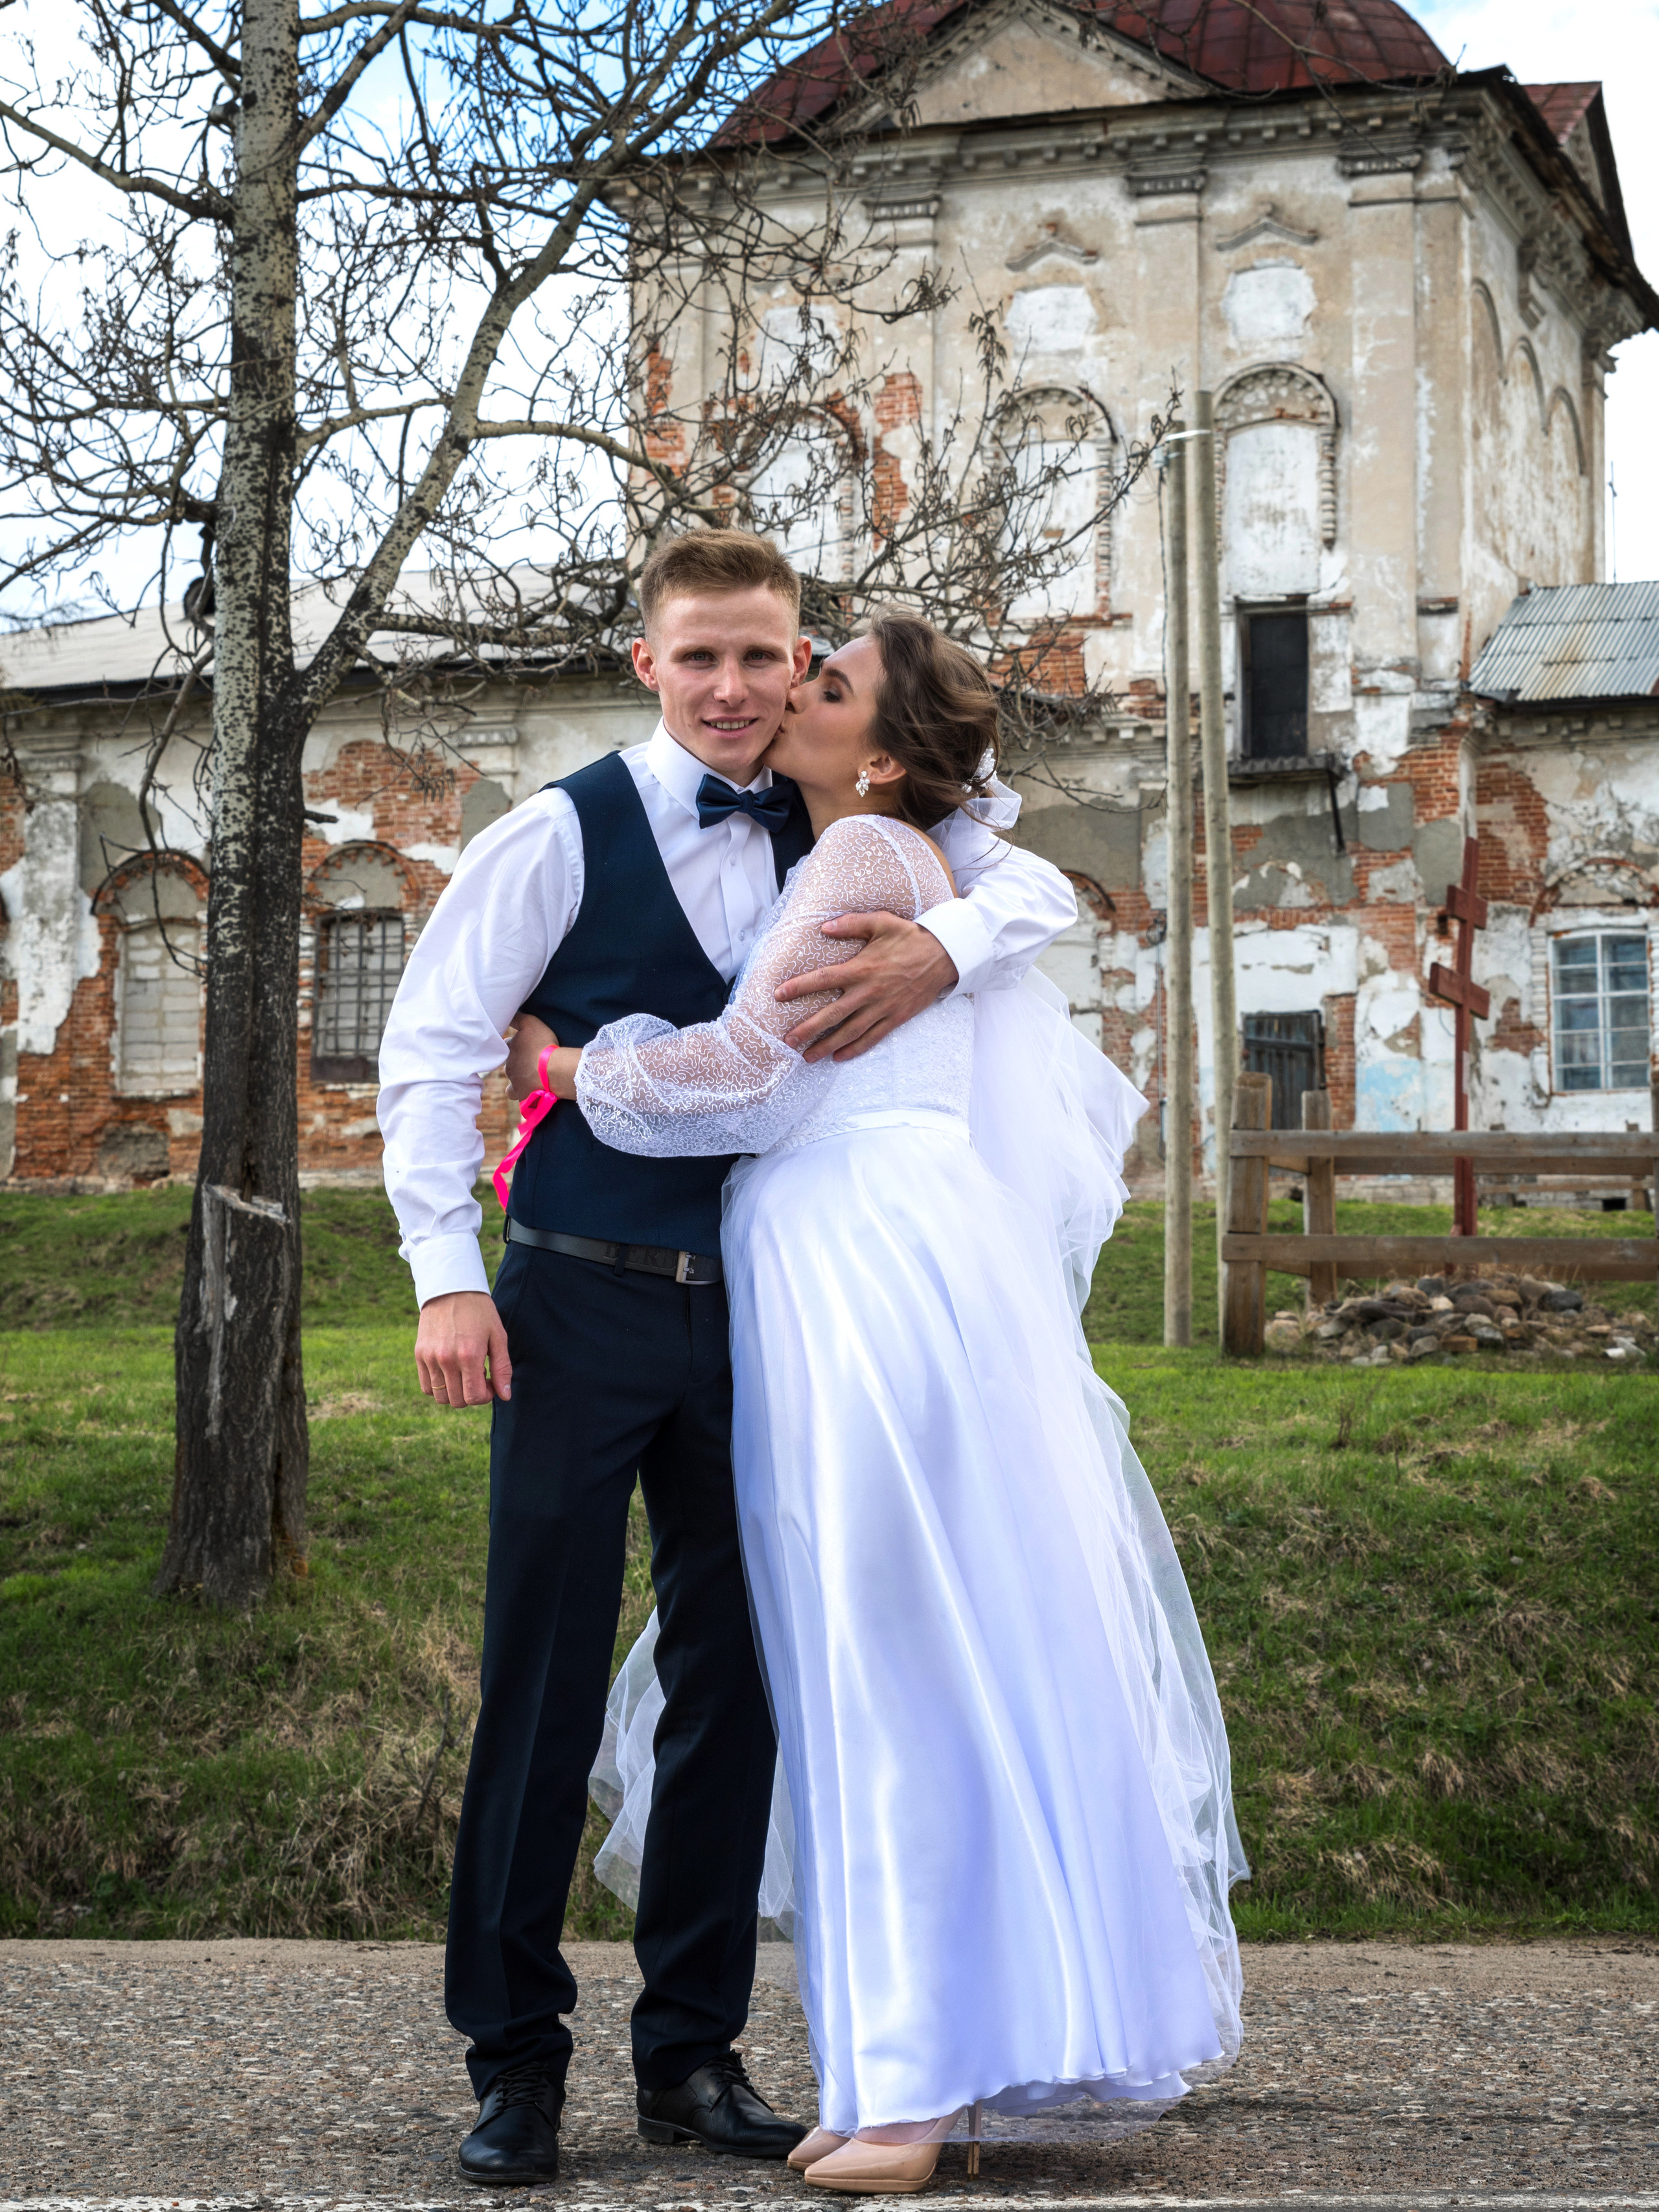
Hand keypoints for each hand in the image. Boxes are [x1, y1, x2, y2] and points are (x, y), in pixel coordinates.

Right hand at [415, 1290, 511, 1405]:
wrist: (451, 1288)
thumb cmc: (479, 1312)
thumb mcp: (498, 1336)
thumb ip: (503, 1368)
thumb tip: (505, 1397)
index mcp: (469, 1355)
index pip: (475, 1397)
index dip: (487, 1396)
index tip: (490, 1382)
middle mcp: (447, 1360)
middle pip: (458, 1401)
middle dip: (472, 1395)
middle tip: (478, 1375)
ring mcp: (430, 1358)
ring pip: (441, 1398)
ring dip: (455, 1393)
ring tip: (463, 1372)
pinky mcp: (419, 1355)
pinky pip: (426, 1387)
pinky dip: (438, 1387)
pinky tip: (449, 1372)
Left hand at [504, 1014, 559, 1099]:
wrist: (551, 1070)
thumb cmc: (543, 1045)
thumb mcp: (531, 1023)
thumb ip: (517, 1018)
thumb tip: (508, 1012)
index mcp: (509, 1048)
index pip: (508, 1044)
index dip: (516, 1043)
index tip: (525, 1044)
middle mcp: (508, 1065)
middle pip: (509, 1061)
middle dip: (517, 1060)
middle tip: (530, 1059)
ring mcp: (513, 1081)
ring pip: (511, 1077)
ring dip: (518, 1076)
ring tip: (530, 1074)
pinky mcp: (520, 1094)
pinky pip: (514, 1094)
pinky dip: (519, 1092)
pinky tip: (526, 1090)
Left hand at [777, 912, 958, 1062]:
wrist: (945, 955)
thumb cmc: (910, 937)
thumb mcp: (881, 922)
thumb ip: (851, 924)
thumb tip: (824, 927)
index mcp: (861, 968)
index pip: (823, 979)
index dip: (799, 987)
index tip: (779, 995)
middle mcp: (869, 991)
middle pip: (832, 1014)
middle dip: (808, 1029)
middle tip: (788, 1041)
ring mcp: (883, 1007)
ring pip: (850, 1032)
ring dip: (827, 1045)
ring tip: (807, 1057)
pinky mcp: (896, 1018)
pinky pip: (872, 1037)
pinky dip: (855, 1049)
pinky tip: (839, 1057)